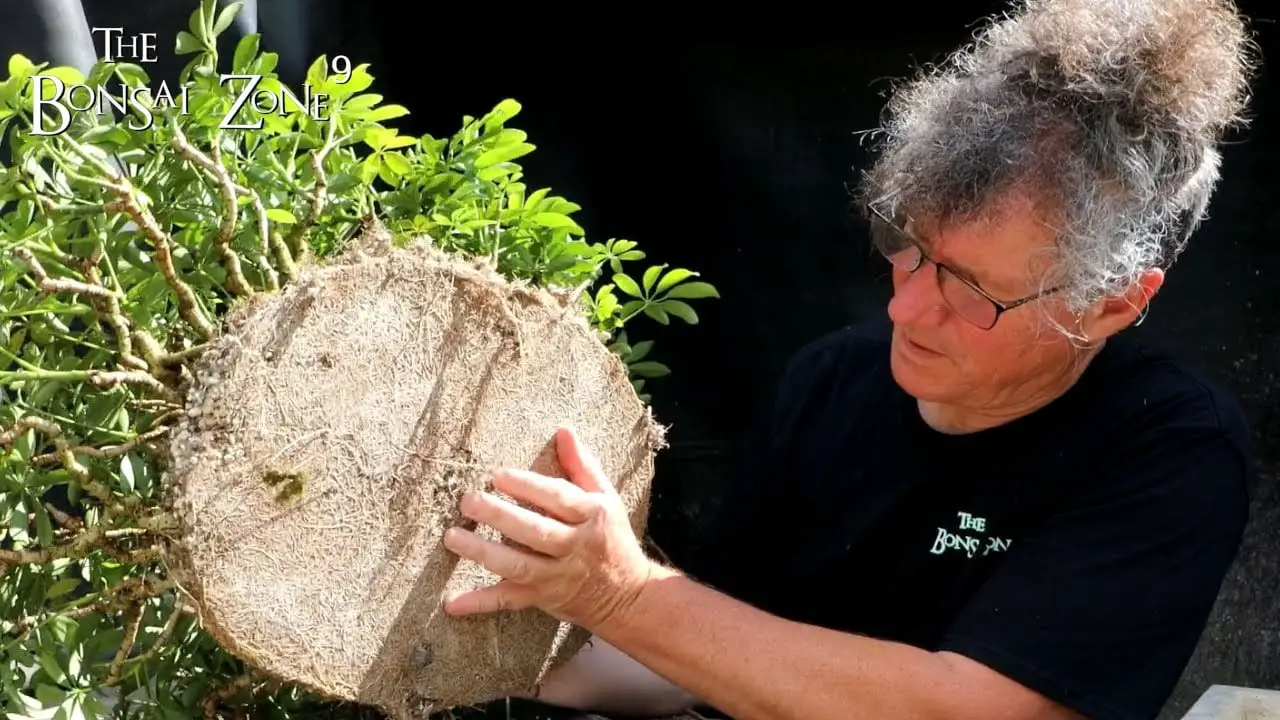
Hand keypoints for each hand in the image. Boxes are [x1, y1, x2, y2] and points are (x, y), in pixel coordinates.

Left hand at [441, 427, 655, 632]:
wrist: (627, 596)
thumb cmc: (611, 538)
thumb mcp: (606, 498)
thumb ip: (582, 465)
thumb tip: (564, 431)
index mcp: (591, 516)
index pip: (558, 498)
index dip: (528, 486)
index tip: (497, 474)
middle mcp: (575, 547)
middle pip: (536, 532)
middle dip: (500, 516)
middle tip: (469, 500)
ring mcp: (557, 576)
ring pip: (519, 565)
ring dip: (484, 553)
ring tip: (453, 537)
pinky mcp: (542, 598)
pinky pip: (509, 601)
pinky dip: (480, 603)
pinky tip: (453, 603)